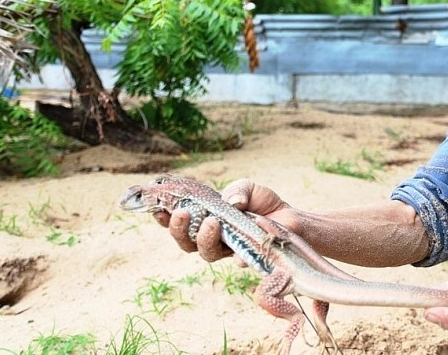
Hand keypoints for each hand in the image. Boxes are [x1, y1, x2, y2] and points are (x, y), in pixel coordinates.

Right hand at [154, 178, 295, 261]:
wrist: (291, 219)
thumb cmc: (264, 203)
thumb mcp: (249, 188)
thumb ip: (237, 190)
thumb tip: (230, 202)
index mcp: (207, 219)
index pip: (181, 222)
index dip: (165, 218)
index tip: (157, 209)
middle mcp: (213, 238)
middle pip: (186, 242)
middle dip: (179, 230)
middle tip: (181, 214)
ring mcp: (229, 250)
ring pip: (207, 253)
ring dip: (203, 238)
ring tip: (211, 223)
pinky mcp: (247, 258)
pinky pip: (236, 259)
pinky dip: (236, 250)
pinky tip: (240, 239)